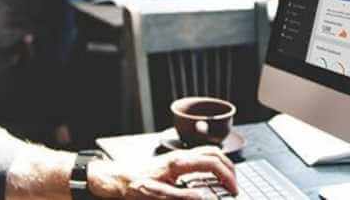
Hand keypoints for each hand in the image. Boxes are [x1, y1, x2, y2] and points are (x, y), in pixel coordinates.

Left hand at [89, 146, 236, 198]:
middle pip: (214, 153)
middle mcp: (180, 156)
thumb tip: (205, 198)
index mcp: (178, 163)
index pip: (212, 163)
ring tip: (226, 181)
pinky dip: (210, 165)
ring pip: (207, 153)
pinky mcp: (173, 162)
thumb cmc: (131, 186)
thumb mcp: (156, 196)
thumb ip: (181, 197)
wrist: (115, 179)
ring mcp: (177, 158)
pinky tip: (209, 178)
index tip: (234, 190)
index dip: (227, 176)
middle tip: (234, 186)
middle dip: (229, 168)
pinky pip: (199, 158)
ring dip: (221, 164)